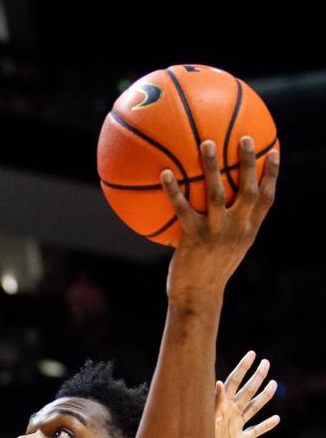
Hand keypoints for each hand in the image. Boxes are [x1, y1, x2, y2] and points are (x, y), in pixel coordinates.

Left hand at [162, 137, 278, 302]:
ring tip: (206, 143)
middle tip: (244, 138)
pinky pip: (182, 209)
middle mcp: (237, 230)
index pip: (267, 199)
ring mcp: (216, 233)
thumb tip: (221, 207)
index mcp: (248, 231)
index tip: (273, 151)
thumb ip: (230, 229)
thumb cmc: (209, 274)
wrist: (198, 299)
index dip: (272, 175)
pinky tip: (164, 173)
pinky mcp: (194, 238)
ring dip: (212, 166)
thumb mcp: (228, 251)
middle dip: (249, 162)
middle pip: (249, 190)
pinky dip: (173, 190)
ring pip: (216, 193)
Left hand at [214, 349, 279, 437]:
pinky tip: (276, 419)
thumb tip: (218, 383)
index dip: (243, 367)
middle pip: (247, 391)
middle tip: (266, 363)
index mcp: (221, 405)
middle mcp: (230, 413)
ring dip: (264, 397)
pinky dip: (266, 426)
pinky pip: (255, 431)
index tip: (252, 354)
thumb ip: (214, 403)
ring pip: (253, 408)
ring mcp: (235, 426)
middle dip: (257, 377)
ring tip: (274, 384)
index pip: (234, 381)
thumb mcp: (206, 420)